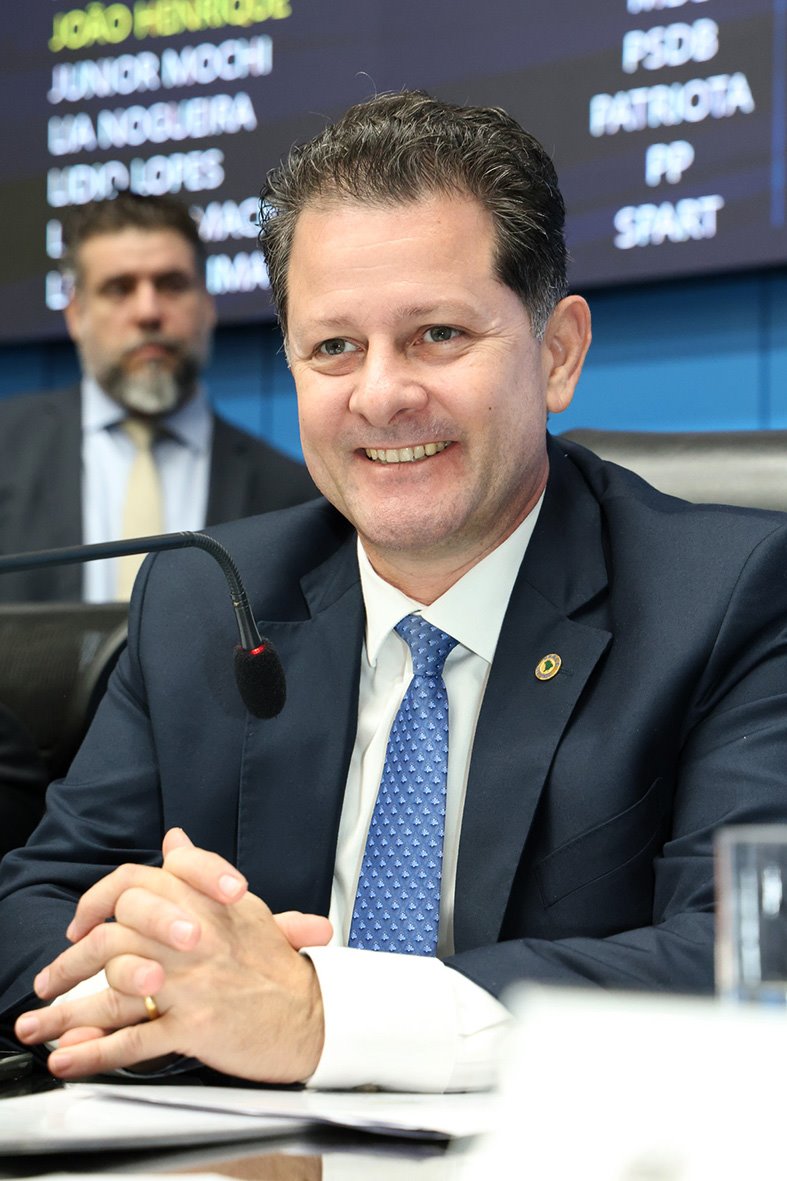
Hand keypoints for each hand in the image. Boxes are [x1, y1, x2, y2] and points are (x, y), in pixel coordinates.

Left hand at [15, 832, 330, 1082]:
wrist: (317, 1015)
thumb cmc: (280, 968)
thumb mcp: (244, 907)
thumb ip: (200, 873)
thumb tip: (174, 840)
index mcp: (206, 903)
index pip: (138, 883)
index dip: (98, 902)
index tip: (80, 925)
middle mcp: (196, 936)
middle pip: (115, 934)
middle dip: (70, 963)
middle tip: (48, 983)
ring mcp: (193, 982)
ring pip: (113, 988)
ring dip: (66, 1012)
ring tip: (35, 1027)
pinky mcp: (194, 1026)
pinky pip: (133, 1039)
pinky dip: (93, 1053)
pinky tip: (67, 1059)